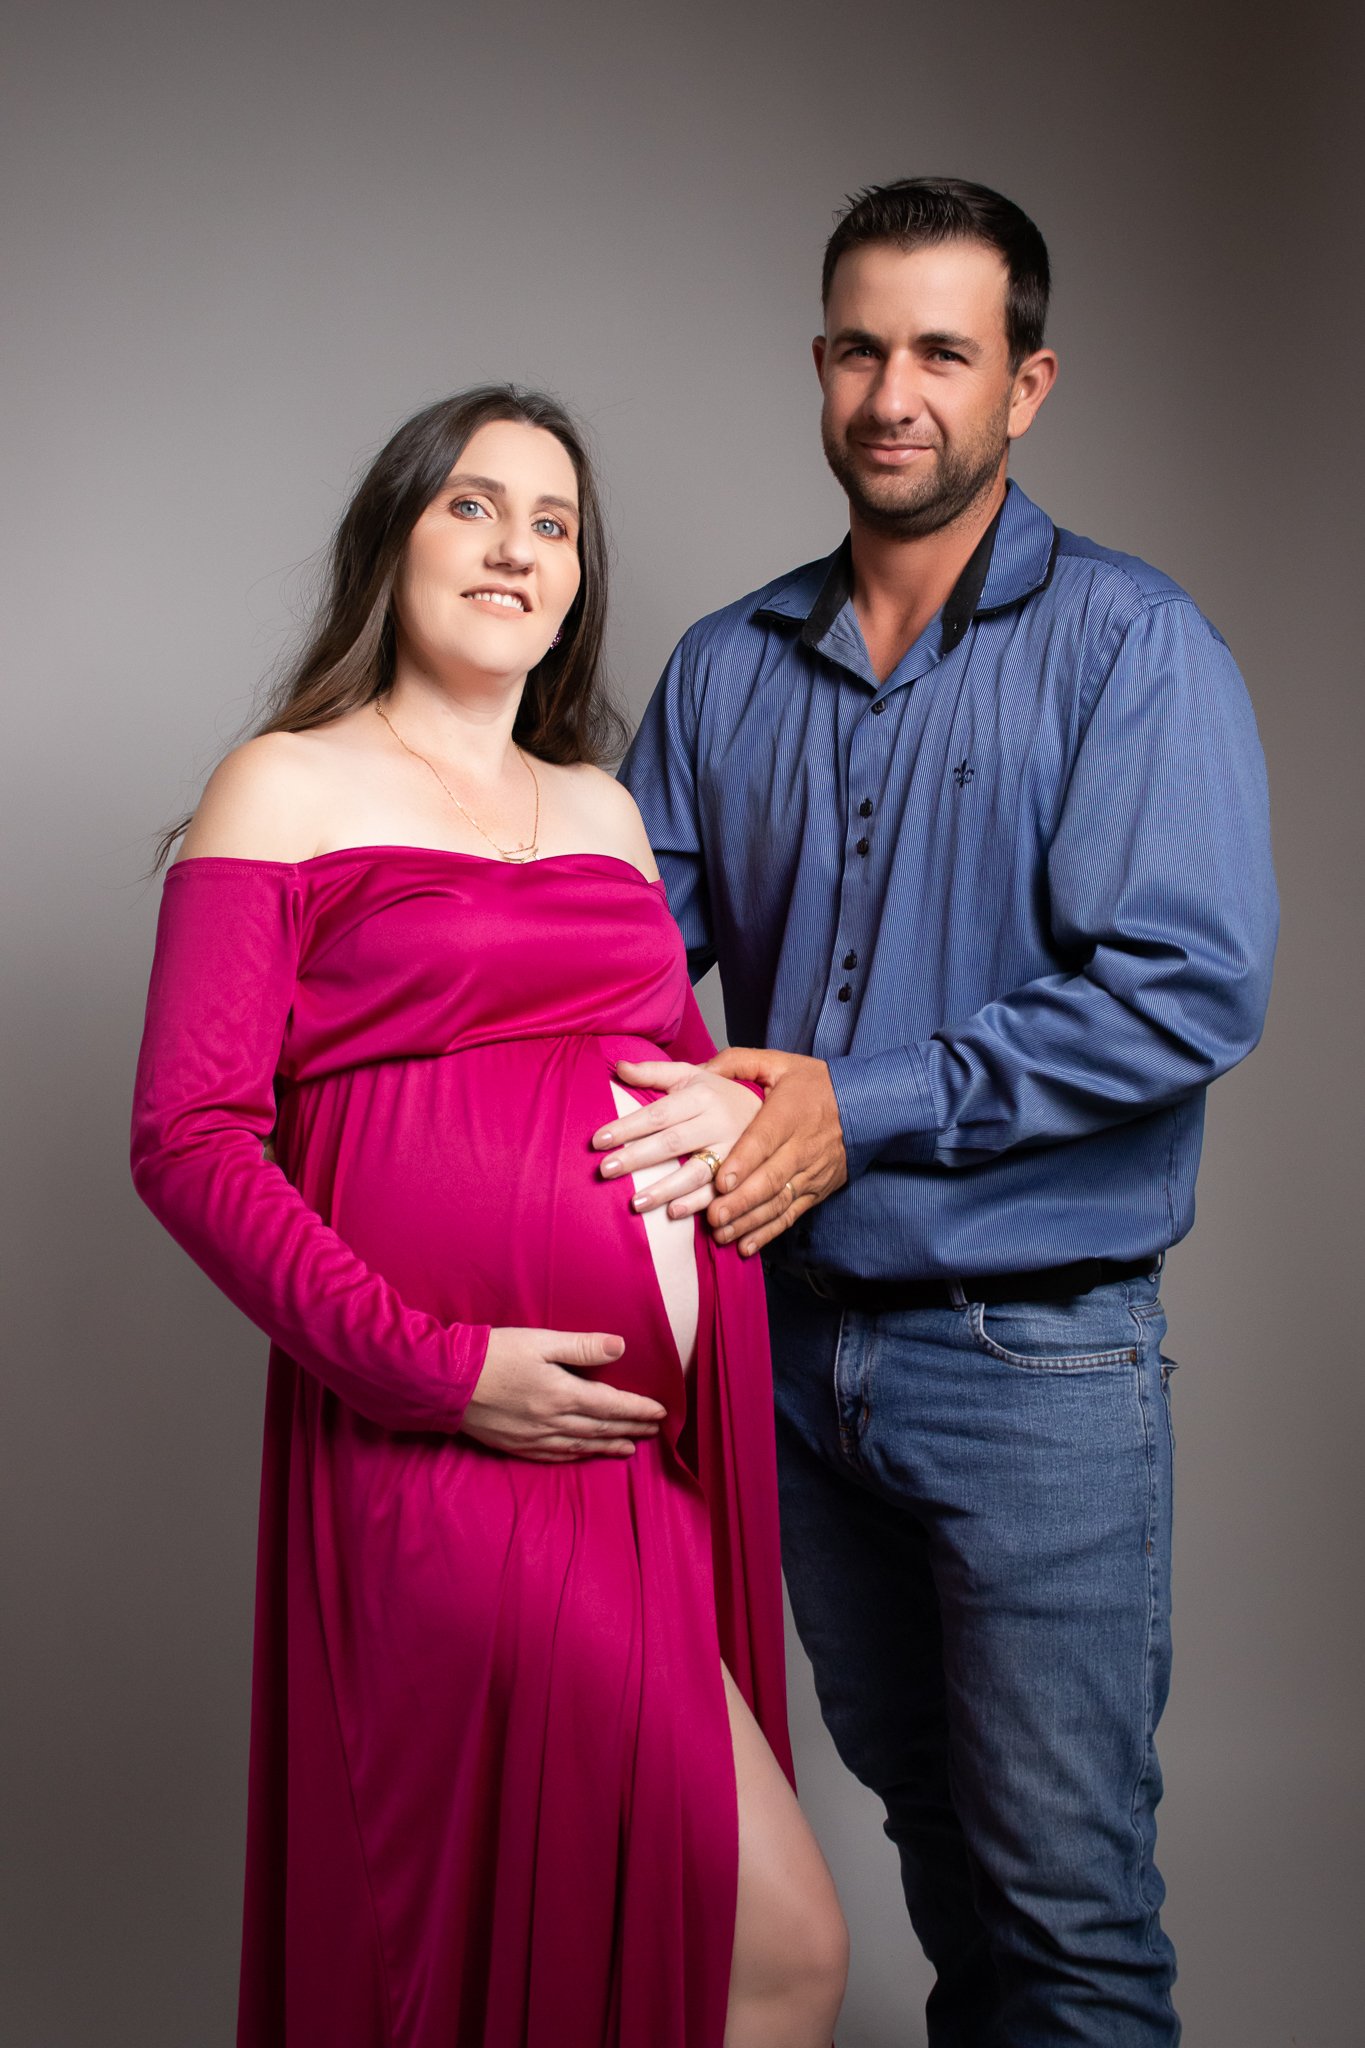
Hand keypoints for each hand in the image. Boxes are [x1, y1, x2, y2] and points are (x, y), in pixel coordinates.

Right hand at [461, 1328, 666, 1462]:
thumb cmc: (494, 1354)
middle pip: (601, 1429)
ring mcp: (534, 1437)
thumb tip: (620, 1346)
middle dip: (631, 1429)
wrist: (445, 1381)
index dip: (638, 1409)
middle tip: (653, 1431)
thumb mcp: (540, 1340)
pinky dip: (577, 1456)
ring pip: (582, 1446)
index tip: (660, 1412)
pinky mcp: (516, 1445)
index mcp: (562, 1393)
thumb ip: (581, 1346)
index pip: (612, 1405)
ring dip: (609, 1446)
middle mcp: (552, 1421)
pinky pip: (555, 1455)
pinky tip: (585, 1454)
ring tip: (630, 1448)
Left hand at [591, 1060, 762, 1218]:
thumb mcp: (689, 1075)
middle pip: (672, 1142)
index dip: (627, 1127)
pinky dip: (697, 1204)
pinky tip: (673, 1212)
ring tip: (635, 1203)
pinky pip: (718, 1192)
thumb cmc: (718, 1093)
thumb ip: (653, 1072)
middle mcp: (718, 1122)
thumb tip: (618, 1067)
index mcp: (702, 1096)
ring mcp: (732, 1151)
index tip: (598, 1140)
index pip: (658, 1113)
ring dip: (664, 1189)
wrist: (770, 1109)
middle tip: (605, 1170)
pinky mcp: (742, 1174)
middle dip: (637, 1157)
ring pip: (695, 1172)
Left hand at [702, 1048, 847, 1256]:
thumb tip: (700, 1069)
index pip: (764, 1140)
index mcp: (789, 1114)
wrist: (866, 1105)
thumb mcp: (779, 1063)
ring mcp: (810, 1172)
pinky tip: (745, 1246)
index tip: (721, 1182)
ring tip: (721, 1234)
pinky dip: (768, 1233)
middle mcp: (802, 1147)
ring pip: (778, 1202)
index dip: (743, 1163)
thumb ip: (737, 1063)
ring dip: (749, 1222)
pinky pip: (791, 1215)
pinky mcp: (816, 1190)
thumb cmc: (815, 1083)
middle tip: (713, 1217)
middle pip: (770, 1179)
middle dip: (741, 1202)